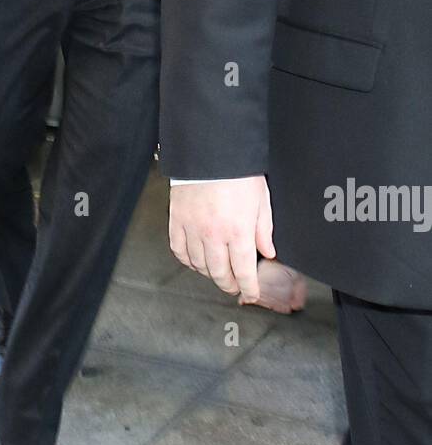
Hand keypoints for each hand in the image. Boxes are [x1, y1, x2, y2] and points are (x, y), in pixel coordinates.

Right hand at [168, 176, 274, 303]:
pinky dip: (187, 260)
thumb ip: (264, 230)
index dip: (249, 288)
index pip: (244, 271)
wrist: (210, 151)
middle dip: (229, 285)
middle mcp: (214, 235)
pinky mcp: (177, 220)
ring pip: (198, 265)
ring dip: (209, 273)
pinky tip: (195, 259)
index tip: (251, 293)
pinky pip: (178, 250)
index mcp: (238, 231)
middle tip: (234, 286)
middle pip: (220, 273)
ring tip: (217, 271)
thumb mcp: (261, 200)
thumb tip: (268, 252)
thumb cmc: (237, 172)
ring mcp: (192, 229)